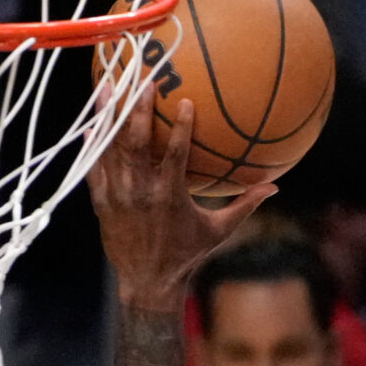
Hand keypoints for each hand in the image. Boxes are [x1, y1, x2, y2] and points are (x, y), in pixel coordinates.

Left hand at [89, 89, 277, 312]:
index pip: (175, 153)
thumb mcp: (218, 231)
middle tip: (142, 81)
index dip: (180, 126)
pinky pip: (94, 168)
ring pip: (111, 149)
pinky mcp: (101, 202)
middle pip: (136, 142)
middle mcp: (141, 192)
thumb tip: (275, 186)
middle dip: (138, 109)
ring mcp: (117, 196)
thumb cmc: (186, 255)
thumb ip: (244, 206)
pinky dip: (92, 146)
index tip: (184, 100)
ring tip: (105, 88)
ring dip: (108, 118)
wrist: (148, 284)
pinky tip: (90, 124)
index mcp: (169, 196)